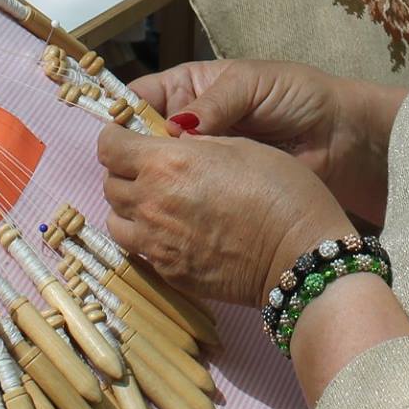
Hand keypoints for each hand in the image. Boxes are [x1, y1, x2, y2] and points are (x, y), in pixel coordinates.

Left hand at [97, 125, 351, 306]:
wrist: (299, 254)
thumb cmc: (281, 189)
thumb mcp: (240, 144)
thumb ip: (196, 141)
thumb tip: (176, 138)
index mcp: (165, 162)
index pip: (109, 145)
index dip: (116, 137)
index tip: (128, 136)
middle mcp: (150, 202)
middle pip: (109, 183)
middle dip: (123, 171)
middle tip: (148, 167)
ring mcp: (155, 243)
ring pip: (116, 220)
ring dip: (129, 206)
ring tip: (156, 201)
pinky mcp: (168, 273)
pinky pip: (139, 250)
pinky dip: (146, 236)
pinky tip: (174, 230)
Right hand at [129, 59, 394, 216]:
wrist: (341, 139)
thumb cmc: (298, 98)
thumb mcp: (253, 84)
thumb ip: (214, 102)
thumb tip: (175, 129)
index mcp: (187, 92)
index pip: (137, 103)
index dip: (120, 119)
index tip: (110, 139)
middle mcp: (184, 131)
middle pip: (136, 146)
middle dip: (128, 158)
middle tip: (127, 175)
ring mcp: (196, 168)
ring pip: (151, 180)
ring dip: (145, 189)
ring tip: (143, 199)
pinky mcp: (210, 199)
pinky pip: (178, 206)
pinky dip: (167, 213)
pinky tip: (162, 220)